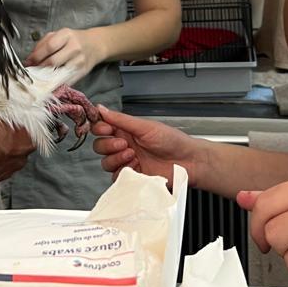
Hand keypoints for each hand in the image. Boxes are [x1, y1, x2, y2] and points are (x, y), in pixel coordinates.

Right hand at [0, 110, 33, 188]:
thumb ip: (12, 118)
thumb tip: (18, 120)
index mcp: (21, 139)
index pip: (36, 137)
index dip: (27, 131)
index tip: (21, 128)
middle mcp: (15, 158)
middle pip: (23, 152)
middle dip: (16, 145)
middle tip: (1, 136)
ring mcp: (2, 172)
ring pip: (11, 165)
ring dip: (5, 157)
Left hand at [26, 28, 105, 80]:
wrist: (95, 45)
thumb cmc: (73, 39)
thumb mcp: (59, 35)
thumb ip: (43, 44)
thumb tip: (30, 59)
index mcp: (66, 35)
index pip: (49, 47)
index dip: (36, 56)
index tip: (28, 62)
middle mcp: (75, 47)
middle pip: (53, 61)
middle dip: (39, 68)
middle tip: (32, 71)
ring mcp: (79, 61)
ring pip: (58, 73)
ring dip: (46, 78)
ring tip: (38, 77)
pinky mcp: (82, 72)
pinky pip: (66, 81)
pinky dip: (55, 84)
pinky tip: (49, 83)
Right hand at [90, 106, 206, 187]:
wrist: (188, 162)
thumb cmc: (173, 141)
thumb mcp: (146, 126)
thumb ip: (121, 119)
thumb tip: (101, 109)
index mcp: (127, 130)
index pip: (102, 128)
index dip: (100, 128)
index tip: (105, 129)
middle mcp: (125, 145)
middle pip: (100, 146)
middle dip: (108, 145)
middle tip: (124, 144)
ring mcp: (128, 162)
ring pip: (106, 162)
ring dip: (116, 158)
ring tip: (132, 155)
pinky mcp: (132, 177)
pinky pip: (116, 177)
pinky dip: (123, 172)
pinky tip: (136, 166)